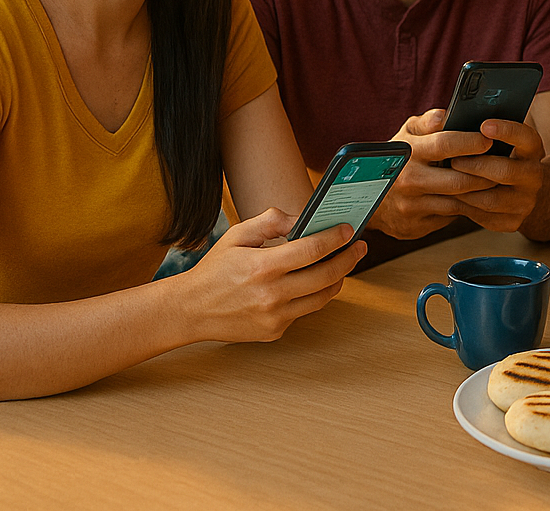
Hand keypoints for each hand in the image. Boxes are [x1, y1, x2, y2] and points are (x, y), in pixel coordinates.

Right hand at [178, 207, 365, 342]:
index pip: (312, 249)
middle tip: (359, 247)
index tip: (349, 230)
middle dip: (349, 258)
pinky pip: (305, 311)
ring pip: (322, 297)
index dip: (336, 238)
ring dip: (338, 279)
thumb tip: (303, 218)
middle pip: (326, 276)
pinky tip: (315, 282)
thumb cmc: (215, 269)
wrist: (190, 310)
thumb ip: (271, 221)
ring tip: (343, 263)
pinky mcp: (275, 331)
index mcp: (262, 267)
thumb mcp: (237, 235)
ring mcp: (274, 317)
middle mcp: (271, 294)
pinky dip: (313, 295)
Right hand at [374, 110, 546, 238]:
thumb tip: (445, 115)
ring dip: (481, 193)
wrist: (370, 198)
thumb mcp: (406, 135)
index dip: (471, 142)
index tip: (490, 139)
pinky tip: (479, 199)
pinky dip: (468, 208)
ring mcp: (411, 206)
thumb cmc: (399, 159)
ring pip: (458, 201)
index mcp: (407, 152)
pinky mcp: (416, 226)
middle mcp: (408, 180)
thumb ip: (427, 122)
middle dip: (485, 173)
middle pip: (459, 179)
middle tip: (503, 166)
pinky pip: (450, 217)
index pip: (444, 144)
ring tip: (497, 182)